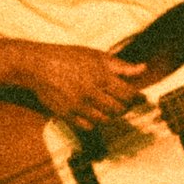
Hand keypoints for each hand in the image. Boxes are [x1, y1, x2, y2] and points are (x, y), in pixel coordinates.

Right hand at [8, 42, 144, 128]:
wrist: (39, 66)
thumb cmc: (71, 58)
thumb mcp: (98, 56)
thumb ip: (122, 66)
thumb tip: (144, 69)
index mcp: (102, 77)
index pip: (129, 95)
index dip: (136, 97)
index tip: (137, 97)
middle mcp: (91, 93)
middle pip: (118, 110)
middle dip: (124, 107)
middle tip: (122, 102)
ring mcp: (78, 106)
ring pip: (105, 120)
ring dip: (109, 115)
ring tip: (107, 107)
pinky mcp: (66, 114)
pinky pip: (87, 126)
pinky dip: (93, 122)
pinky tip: (92, 113)